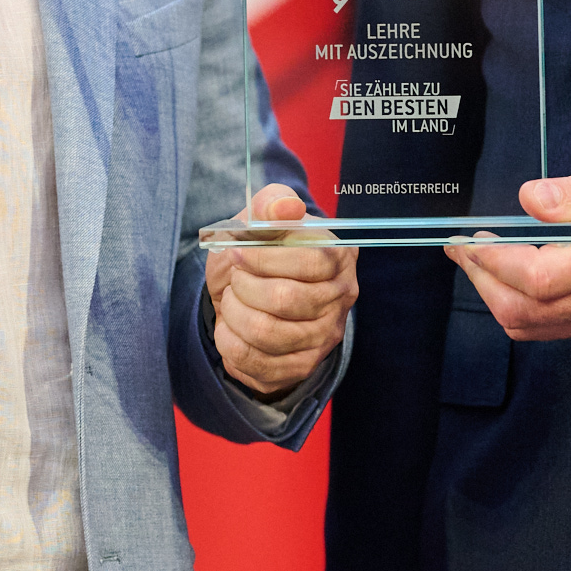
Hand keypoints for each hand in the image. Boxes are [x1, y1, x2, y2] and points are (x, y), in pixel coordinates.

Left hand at [211, 183, 357, 399]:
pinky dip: (230, 342)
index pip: (311, 260)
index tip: (237, 253)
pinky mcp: (302, 365)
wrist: (246, 295)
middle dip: (245, 287)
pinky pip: (257, 362)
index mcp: (339, 256)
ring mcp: (325, 336)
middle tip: (234, 279)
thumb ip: (270, 204)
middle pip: (287, 300)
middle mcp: (341, 298)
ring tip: (231, 300)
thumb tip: (286, 208)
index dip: (265, 258)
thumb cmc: (255, 252)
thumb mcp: (257, 220)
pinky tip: (230, 327)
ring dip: (234, 314)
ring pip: (268, 333)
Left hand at [446, 155, 570, 341]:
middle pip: (525, 315)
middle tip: (469, 250)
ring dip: (506, 299)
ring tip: (492, 261)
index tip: (470, 238)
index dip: (490, 262)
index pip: (534, 277)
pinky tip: (534, 273)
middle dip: (485, 285)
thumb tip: (529, 199)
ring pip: (541, 329)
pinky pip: (568, 328)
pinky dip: (536, 307)